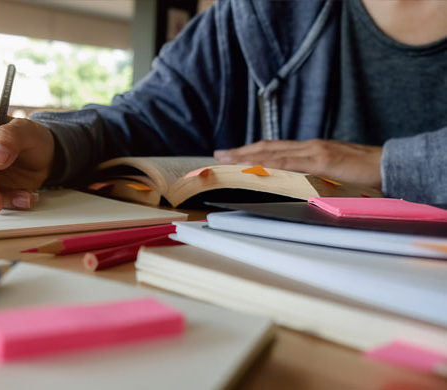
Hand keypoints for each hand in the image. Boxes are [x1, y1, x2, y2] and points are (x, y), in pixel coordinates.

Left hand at [213, 139, 382, 188]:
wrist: (392, 166)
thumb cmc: (364, 174)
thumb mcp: (332, 175)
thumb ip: (312, 178)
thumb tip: (291, 188)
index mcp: (310, 151)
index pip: (273, 150)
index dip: (250, 152)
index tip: (229, 156)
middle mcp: (309, 147)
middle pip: (268, 148)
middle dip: (241, 152)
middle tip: (218, 155)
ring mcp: (315, 153)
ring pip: (274, 153)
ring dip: (248, 156)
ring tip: (227, 160)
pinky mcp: (324, 161)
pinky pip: (291, 163)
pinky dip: (270, 164)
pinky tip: (255, 167)